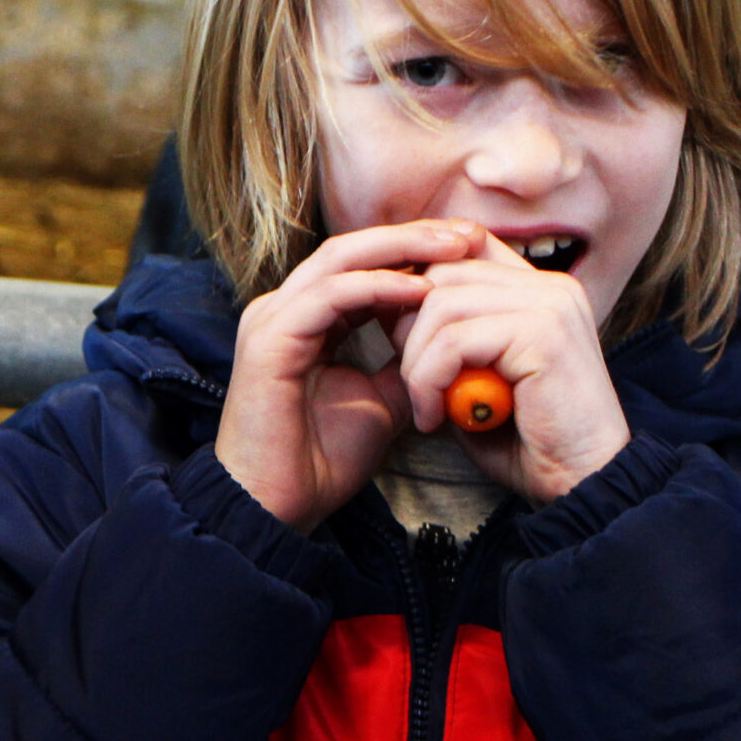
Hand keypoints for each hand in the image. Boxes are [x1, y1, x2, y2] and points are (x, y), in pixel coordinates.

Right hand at [213, 220, 481, 530]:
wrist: (280, 505)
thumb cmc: (322, 459)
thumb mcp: (384, 398)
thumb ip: (407, 360)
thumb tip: (451, 336)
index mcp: (305, 319)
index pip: (361, 264)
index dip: (414, 251)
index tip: (470, 250)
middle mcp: (283, 309)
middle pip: (352, 249)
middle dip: (413, 237)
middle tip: (468, 235)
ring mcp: (272, 319)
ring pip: (340, 260)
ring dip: (401, 250)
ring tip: (453, 250)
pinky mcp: (270, 338)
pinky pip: (330, 296)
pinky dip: (378, 287)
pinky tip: (421, 290)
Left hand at [393, 236, 629, 503]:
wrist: (584, 484)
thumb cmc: (528, 442)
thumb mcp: (475, 381)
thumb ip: (445, 341)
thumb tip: (388, 308)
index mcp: (538, 290)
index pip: (463, 246)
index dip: (417, 286)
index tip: (395, 335)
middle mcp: (549, 286)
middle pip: (443, 272)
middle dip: (408, 329)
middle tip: (413, 384)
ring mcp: (550, 303)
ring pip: (440, 304)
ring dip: (416, 362)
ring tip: (427, 407)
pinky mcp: (544, 332)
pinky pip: (454, 341)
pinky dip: (428, 381)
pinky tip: (435, 418)